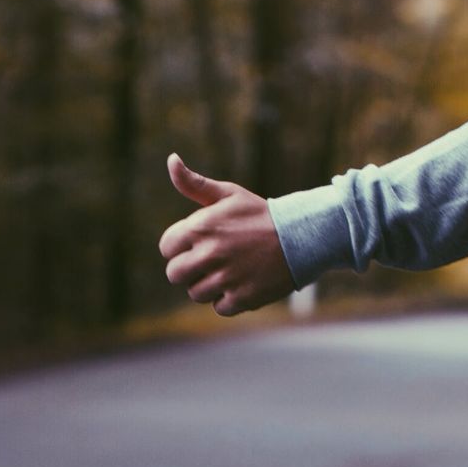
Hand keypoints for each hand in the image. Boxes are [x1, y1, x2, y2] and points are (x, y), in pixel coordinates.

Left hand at [158, 153, 294, 316]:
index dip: (180, 246)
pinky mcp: (242, 298)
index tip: (198, 242)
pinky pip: (219, 307)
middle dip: (189, 268)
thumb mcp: (228, 194)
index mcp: (200, 227)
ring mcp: (226, 278)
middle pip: (175, 274)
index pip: (166, 247)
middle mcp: (210, 254)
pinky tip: (243, 282)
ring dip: (209, 285)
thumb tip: (171, 159)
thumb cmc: (259, 214)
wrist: (301, 236)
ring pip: (196, 293)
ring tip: (229, 270)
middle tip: (211, 260)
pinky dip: (228, 299)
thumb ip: (194, 183)